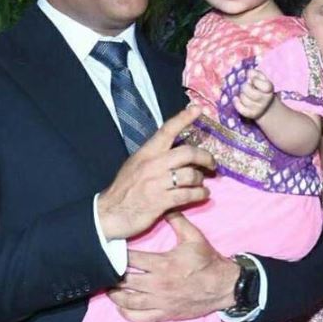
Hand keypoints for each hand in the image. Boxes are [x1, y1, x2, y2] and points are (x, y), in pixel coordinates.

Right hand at [97, 106, 214, 238]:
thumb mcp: (136, 164)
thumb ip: (155, 155)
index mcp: (147, 152)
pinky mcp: (161, 202)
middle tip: (212, 163)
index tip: (197, 108)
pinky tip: (202, 195)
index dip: (183, 118)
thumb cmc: (125, 188)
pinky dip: (200, 194)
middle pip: (188, 153)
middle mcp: (153, 164)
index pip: (167, 130)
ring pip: (190, 175)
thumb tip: (178, 150)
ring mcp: (157, 183)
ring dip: (201, 180)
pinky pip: (188, 194)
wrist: (109, 213)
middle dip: (205, 157)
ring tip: (201, 183)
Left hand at [107, 211, 239, 321]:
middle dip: (113, 274)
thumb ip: (177, 220)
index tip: (111, 249)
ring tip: (110, 287)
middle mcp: (158, 284)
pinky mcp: (164, 313)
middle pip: (125, 281)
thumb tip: (166, 205)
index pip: (131, 259)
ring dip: (116, 294)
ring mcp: (160, 301)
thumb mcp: (194, 236)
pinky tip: (122, 306)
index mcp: (163, 264)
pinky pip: (140, 317)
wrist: (223, 285)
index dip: (118, 254)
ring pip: (128, 301)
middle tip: (106, 268)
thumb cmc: (207, 260)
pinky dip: (127, 313)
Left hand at [233, 69, 274, 119]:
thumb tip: (248, 73)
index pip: (266, 86)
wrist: (265, 105)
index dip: (256, 81)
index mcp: (269, 90)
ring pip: (245, 100)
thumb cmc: (260, 88)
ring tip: (242, 92)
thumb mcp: (261, 79)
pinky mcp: (252, 114)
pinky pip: (241, 109)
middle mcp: (265, 100)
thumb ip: (255, 73)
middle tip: (245, 85)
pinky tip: (235, 98)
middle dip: (245, 87)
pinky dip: (236, 103)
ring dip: (241, 94)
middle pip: (253, 94)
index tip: (252, 80)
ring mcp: (259, 108)